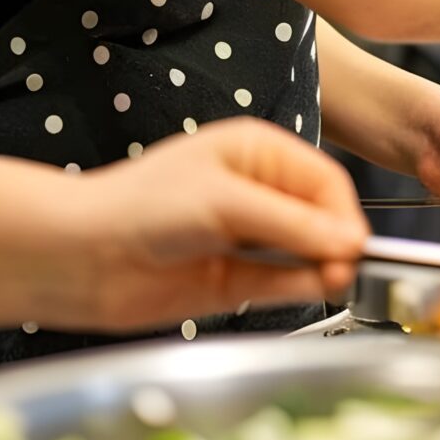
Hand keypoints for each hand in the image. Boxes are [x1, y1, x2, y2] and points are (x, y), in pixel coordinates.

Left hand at [51, 118, 365, 330]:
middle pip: (320, 217)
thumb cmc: (140, 207)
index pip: (324, 180)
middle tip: (347, 265)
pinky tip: (314, 286)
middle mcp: (256, 193)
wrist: (84, 257)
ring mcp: (247, 238)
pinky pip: (284, 283)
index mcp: (256, 152)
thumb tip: (348, 241)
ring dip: (323, 267)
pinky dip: (302, 286)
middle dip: (336, 241)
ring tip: (333, 278)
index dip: (343, 212)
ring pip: (306, 253)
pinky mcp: (236, 280)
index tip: (355, 242)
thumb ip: (291, 225)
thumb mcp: (225, 203)